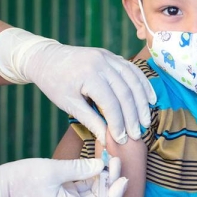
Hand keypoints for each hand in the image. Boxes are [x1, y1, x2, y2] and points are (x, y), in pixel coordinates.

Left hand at [0, 28, 156, 144]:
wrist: (46, 58)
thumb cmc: (53, 83)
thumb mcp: (68, 104)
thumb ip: (90, 120)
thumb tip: (106, 140)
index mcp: (88, 75)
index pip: (110, 103)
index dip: (118, 123)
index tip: (121, 139)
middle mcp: (101, 63)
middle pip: (125, 92)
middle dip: (133, 116)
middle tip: (137, 134)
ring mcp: (109, 57)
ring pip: (134, 80)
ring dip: (142, 102)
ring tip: (145, 121)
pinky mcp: (112, 56)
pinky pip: (133, 70)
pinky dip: (143, 85)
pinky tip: (150, 99)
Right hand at [0, 158, 126, 196]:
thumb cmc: (21, 179)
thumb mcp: (52, 170)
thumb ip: (79, 168)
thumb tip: (101, 164)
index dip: (114, 193)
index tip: (123, 177)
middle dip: (111, 181)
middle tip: (116, 160)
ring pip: (93, 191)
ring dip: (102, 177)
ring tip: (110, 157)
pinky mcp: (64, 193)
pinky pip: (84, 186)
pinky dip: (92, 175)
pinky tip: (98, 161)